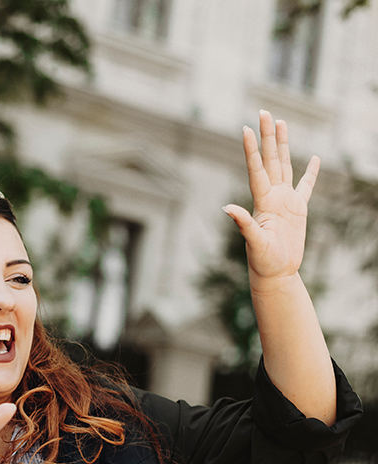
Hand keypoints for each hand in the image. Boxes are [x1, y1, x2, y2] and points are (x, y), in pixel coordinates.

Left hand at [224, 110, 318, 287]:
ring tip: (281, 123)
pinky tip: (313, 158)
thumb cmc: (263, 262)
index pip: (256, 169)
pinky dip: (310, 173)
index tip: (245, 128)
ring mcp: (285, 201)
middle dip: (268, 136)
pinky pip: (306, 186)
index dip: (251, 150)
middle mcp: (272, 196)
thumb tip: (227, 209)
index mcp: (262, 201)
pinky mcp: (298, 210)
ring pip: (285, 165)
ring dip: (283, 145)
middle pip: (270, 159)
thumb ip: (243, 224)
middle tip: (265, 111)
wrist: (276, 274)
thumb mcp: (253, 242)